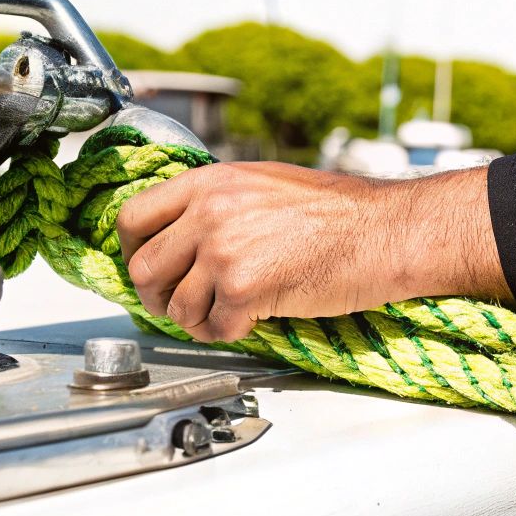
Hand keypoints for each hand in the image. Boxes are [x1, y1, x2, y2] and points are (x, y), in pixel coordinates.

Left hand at [117, 162, 510, 342]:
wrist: (382, 232)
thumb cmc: (339, 212)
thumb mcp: (265, 184)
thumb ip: (218, 203)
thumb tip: (183, 236)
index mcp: (211, 182)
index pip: (133, 217)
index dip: (133, 251)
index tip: (147, 266)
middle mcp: (210, 212)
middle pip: (144, 267)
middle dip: (157, 295)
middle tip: (179, 304)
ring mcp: (224, 251)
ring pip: (175, 305)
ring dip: (194, 320)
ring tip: (222, 316)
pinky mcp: (244, 289)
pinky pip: (212, 327)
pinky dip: (226, 333)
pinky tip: (248, 321)